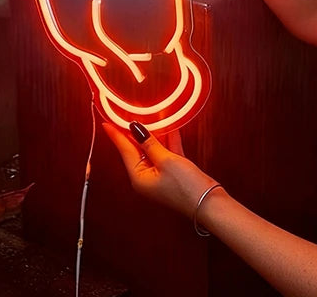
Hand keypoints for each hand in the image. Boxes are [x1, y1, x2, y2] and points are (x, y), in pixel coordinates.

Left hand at [102, 121, 216, 217]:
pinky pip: (167, 152)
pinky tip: (170, 126)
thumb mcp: (166, 161)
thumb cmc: (186, 187)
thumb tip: (135, 129)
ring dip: (154, 133)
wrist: (209, 204)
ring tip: (150, 115)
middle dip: (135, 131)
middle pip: (137, 149)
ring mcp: (160, 174)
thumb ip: (150, 143)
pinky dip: (168, 140)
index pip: (124, 151)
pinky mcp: (173, 172)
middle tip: (129, 113)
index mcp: (139, 177)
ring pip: (153, 148)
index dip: (116, 135)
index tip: (107, 123)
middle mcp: (146, 177)